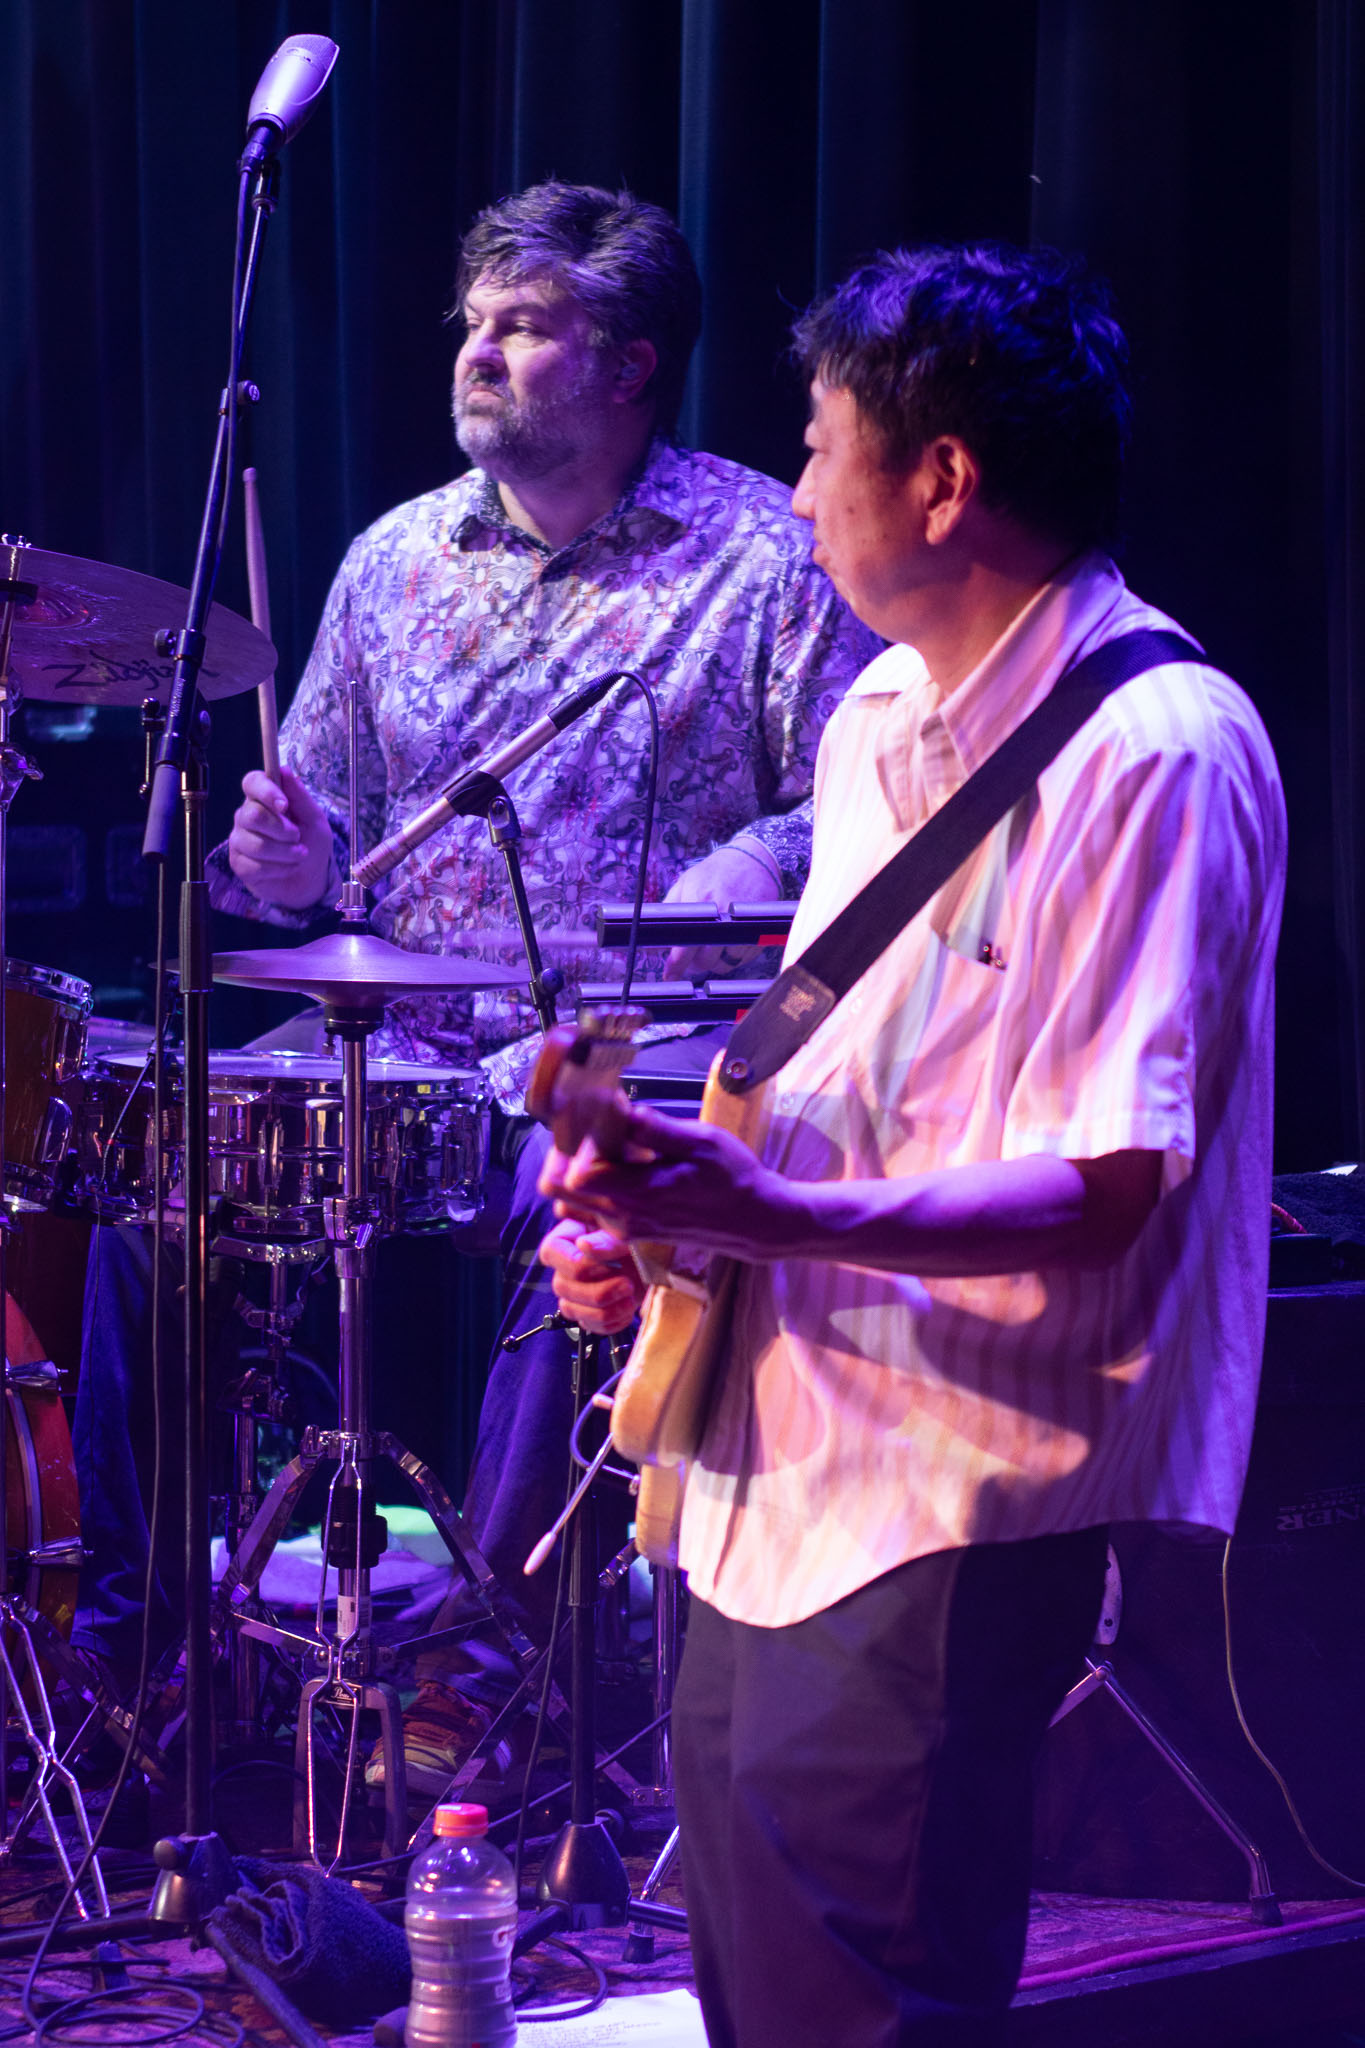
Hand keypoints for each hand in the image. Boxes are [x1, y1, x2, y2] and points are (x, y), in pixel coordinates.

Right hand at [227, 767, 333, 908]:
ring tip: (299, 855)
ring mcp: (240, 840)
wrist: (310, 879)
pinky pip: (255, 866)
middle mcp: (246, 816)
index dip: (266, 791)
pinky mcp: (238, 863)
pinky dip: (280, 869)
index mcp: (264, 799)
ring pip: (256, 844)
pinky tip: (287, 868)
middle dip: (283, 830)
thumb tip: (284, 769)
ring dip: (286, 853)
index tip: (284, 805)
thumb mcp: (315, 819)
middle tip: (298, 838)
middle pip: (252, 815)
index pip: (251, 782)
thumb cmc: (311, 844)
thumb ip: (300, 796)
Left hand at [538, 1104, 801, 1261]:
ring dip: (584, 1167)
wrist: (757, 1222)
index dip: (574, 1143)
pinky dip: (600, 1183)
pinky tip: (630, 1162)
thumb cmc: (735, 1180)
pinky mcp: (633, 1230)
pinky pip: (595, 1207)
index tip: (596, 1118)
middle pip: (559, 1189)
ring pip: (574, 1198)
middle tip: (592, 1126)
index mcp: (637, 1194)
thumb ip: (655, 1128)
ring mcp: (626, 1228)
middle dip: (565, 1154)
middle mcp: (623, 1217)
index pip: (572, 1174)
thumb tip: (618, 1108)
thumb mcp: (702, 1143)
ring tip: (616, 1143)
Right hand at [538, 1217, 643, 1334]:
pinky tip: (627, 1309)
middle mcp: (564, 1268)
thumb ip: (605, 1239)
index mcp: (565, 1240)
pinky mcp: (588, 1313)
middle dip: (599, 1291)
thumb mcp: (623, 1232)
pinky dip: (612, 1323)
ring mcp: (574, 1293)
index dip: (578, 1264)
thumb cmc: (634, 1238)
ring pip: (572, 1310)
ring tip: (629, 1298)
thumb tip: (584, 1246)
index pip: (551, 1253)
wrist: (653, 1259)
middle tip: (627, 1284)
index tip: (610, 1265)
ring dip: (605, 1310)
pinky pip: (590, 1327)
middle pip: (562, 1287)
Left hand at [662, 843, 777, 978]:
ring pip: (723, 964)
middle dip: (695, 963)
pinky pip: (741, 960)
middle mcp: (723, 915)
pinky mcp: (758, 933)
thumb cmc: (715, 873)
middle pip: (705, 960)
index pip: (685, 945)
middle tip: (692, 956)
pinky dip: (732, 957)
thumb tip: (651, 942)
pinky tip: (728, 942)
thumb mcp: (686, 883)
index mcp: (700, 902)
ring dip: (714, 961)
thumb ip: (668, 912)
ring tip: (710, 945)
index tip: (670, 975)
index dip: (676, 964)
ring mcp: (743, 925)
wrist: (755, 860)